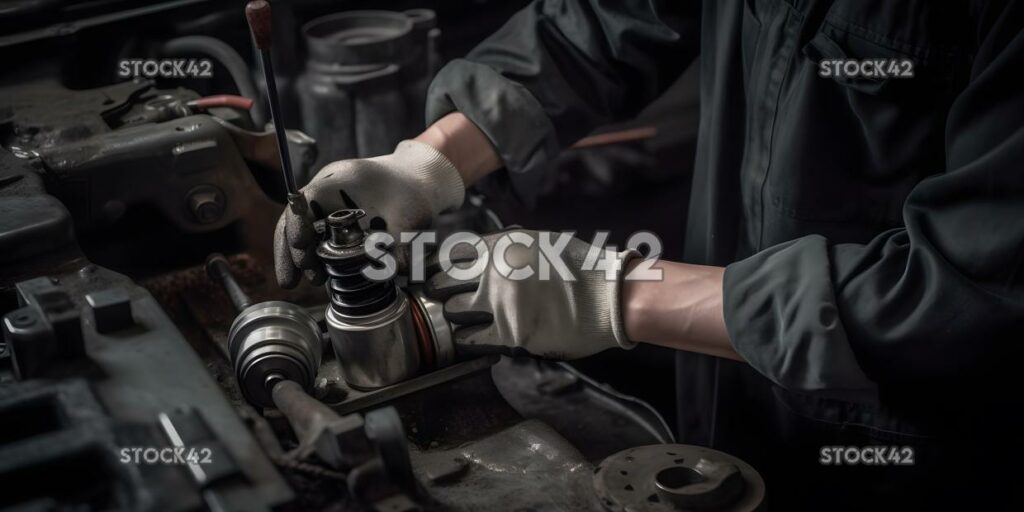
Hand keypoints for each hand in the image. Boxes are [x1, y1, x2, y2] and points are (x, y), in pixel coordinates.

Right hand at [274, 140, 464, 287]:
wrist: (416, 182)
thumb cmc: (412, 192)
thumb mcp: (411, 217)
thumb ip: (402, 244)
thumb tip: (392, 272)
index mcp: (342, 180)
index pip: (308, 199)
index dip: (299, 222)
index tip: (300, 247)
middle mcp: (327, 190)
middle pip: (295, 217)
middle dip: (292, 249)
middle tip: (306, 277)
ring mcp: (326, 204)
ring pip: (299, 228)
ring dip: (298, 256)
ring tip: (307, 281)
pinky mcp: (330, 218)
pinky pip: (313, 236)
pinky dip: (311, 256)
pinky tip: (316, 275)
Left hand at [423, 230, 637, 358]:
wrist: (609, 297)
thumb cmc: (581, 269)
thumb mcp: (540, 242)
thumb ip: (508, 246)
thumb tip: (482, 252)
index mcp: (503, 245)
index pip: (451, 252)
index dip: (438, 264)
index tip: (434, 272)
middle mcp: (496, 270)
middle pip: (444, 280)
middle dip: (439, 289)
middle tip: (437, 296)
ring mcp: (502, 302)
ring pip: (454, 310)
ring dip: (453, 315)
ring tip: (456, 318)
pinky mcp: (511, 333)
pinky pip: (472, 339)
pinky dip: (466, 340)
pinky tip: (466, 339)